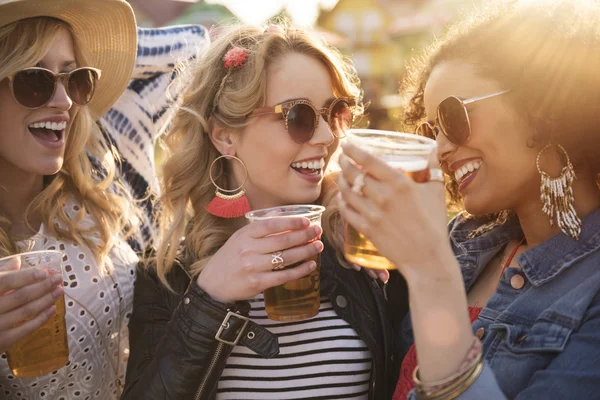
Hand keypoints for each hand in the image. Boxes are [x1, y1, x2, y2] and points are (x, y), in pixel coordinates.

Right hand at [0, 257, 63, 352]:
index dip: (26, 276)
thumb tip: (17, 260)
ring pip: (26, 311)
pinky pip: (26, 329)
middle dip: (43, 286)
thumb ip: (0, 274)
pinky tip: (52, 309)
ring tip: (59, 291)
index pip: (6, 281)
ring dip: (46, 300)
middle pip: (21, 296)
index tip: (45, 272)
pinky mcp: (2, 341)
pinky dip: (41, 319)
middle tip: (59, 279)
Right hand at [196, 217, 322, 302]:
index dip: (291, 222)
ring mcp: (253, 266)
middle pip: (282, 241)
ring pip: (286, 257)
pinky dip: (300, 271)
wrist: (213, 284)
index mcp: (245, 234)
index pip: (271, 224)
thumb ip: (259, 229)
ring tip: (318, 246)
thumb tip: (283, 217)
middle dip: (304, 235)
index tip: (307, 221)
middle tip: (318, 232)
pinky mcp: (257, 282)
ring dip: (306, 251)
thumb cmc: (230, 258)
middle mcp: (248, 249)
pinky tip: (310, 265)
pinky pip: (284, 276)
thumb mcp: (239, 238)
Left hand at [337, 141, 449, 280]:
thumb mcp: (436, 191)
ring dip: (341, 181)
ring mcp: (373, 214)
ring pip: (347, 191)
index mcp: (399, 183)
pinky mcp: (367, 229)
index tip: (347, 144)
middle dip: (343, 163)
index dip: (353, 150)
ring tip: (341, 176)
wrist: (428, 258)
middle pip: (353, 174)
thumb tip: (433, 149)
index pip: (369, 160)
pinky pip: (346, 211)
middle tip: (342, 159)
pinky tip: (342, 197)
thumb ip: (432, 168)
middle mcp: (383, 196)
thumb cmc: (435, 223)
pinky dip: (341, 202)